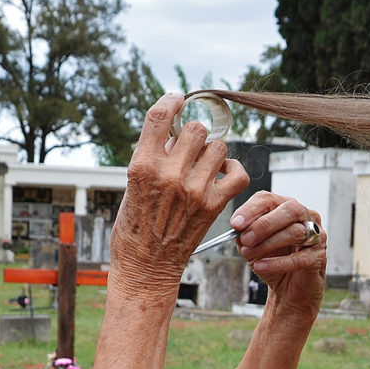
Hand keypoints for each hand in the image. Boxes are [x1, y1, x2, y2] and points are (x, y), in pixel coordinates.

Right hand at [112, 93, 249, 291]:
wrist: (145, 268)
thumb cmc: (134, 229)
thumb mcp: (131, 187)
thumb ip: (152, 160)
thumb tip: (175, 137)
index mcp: (143, 166)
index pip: (160, 116)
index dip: (172, 101)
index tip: (177, 100)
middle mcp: (170, 174)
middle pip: (196, 130)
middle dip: (193, 135)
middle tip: (187, 149)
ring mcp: (194, 190)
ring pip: (218, 147)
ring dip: (212, 152)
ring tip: (203, 165)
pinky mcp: (213, 206)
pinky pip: (238, 173)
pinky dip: (233, 169)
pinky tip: (222, 173)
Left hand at [228, 193, 325, 321]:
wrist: (287, 290)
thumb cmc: (272, 262)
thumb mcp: (252, 246)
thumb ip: (245, 235)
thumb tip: (238, 228)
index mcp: (286, 208)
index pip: (269, 199)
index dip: (251, 209)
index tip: (235, 223)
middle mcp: (305, 217)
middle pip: (289, 210)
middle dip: (264, 224)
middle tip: (246, 238)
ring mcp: (316, 236)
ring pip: (295, 232)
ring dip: (268, 244)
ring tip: (249, 255)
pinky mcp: (319, 257)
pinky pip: (299, 257)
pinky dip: (276, 263)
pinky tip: (260, 266)